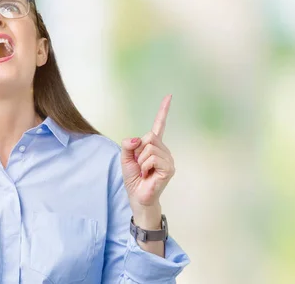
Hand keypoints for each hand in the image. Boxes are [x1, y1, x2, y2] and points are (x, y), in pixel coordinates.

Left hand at [121, 95, 174, 218]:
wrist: (138, 196)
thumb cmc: (134, 178)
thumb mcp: (125, 158)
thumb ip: (127, 145)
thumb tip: (137, 140)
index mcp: (154, 145)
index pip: (159, 124)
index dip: (164, 110)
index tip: (169, 96)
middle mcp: (163, 150)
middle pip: (148, 136)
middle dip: (138, 151)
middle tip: (140, 165)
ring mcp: (168, 159)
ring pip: (149, 148)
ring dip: (141, 161)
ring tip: (144, 171)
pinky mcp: (169, 168)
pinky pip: (152, 158)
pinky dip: (145, 166)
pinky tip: (148, 175)